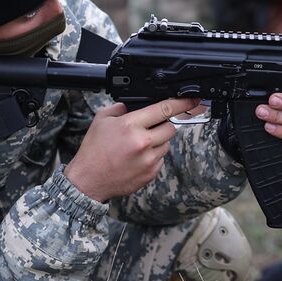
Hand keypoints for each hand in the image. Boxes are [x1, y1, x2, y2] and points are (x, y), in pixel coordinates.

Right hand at [63, 97, 200, 201]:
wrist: (89, 180)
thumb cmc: (94, 150)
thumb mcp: (102, 120)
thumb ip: (122, 108)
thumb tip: (136, 104)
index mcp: (130, 125)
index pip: (164, 109)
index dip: (182, 103)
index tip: (192, 101)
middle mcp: (142, 142)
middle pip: (171, 128)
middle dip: (163, 126)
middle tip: (148, 129)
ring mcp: (148, 160)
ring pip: (166, 144)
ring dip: (157, 142)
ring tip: (138, 146)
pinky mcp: (151, 173)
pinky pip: (161, 159)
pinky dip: (153, 156)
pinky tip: (137, 158)